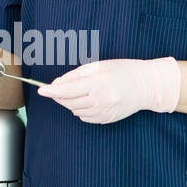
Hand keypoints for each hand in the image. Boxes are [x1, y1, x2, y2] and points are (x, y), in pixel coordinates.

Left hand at [37, 57, 180, 123]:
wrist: (145, 86)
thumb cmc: (122, 71)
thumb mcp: (98, 66)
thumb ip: (76, 75)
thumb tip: (57, 84)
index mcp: (97, 84)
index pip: (67, 90)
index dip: (52, 91)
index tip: (41, 91)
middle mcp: (100, 100)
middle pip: (68, 102)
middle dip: (60, 95)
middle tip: (60, 87)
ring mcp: (103, 112)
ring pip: (75, 110)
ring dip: (71, 102)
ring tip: (84, 91)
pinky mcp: (106, 119)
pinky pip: (84, 117)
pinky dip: (81, 109)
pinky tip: (91, 100)